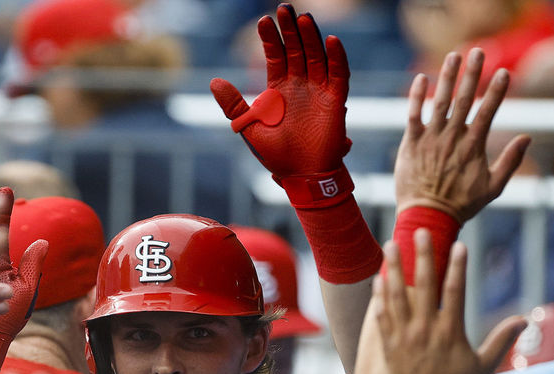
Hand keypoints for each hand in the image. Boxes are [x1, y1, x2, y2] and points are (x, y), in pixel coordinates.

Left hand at [210, 4, 351, 203]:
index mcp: (279, 90)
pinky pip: (338, 74)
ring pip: (316, 56)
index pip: (275, 56)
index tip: (264, 21)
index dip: (270, 39)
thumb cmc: (276, 156)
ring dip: (311, 37)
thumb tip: (214, 81)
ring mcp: (318, 91)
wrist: (301, 177)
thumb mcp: (249, 128)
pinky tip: (330, 40)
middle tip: (285, 8)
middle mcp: (300, 86)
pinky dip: (336, 57)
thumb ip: (233, 105)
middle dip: (291, 30)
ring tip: (304, 18)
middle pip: (296, 50)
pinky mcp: (335, 101)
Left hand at [373, 229, 524, 373]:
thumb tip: (523, 320)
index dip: (458, 266)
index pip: (455, 290)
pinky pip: (382, 316)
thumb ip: (502, 340)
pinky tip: (379, 279)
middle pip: (423, 284)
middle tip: (420, 230)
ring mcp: (404, 338)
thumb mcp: (483, 367)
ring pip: (397, 295)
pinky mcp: (388, 347)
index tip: (459, 244)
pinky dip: (380, 296)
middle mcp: (425, 331)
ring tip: (390, 245)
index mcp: (450, 332)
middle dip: (422, 255)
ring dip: (393, 268)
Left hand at [394, 48, 529, 220]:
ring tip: (454, 55)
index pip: (488, 111)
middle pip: (464, 99)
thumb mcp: (494, 188)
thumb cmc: (461, 204)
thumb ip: (511, 162)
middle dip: (472, 73)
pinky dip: (416, 96)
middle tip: (478, 51)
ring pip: (440, 101)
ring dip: (447, 76)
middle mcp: (453, 137)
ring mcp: (431, 138)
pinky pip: (413, 114)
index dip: (497, 90)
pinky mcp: (411, 143)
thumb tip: (528, 137)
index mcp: (473, 146)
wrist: (427, 216)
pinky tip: (421, 78)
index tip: (505, 72)